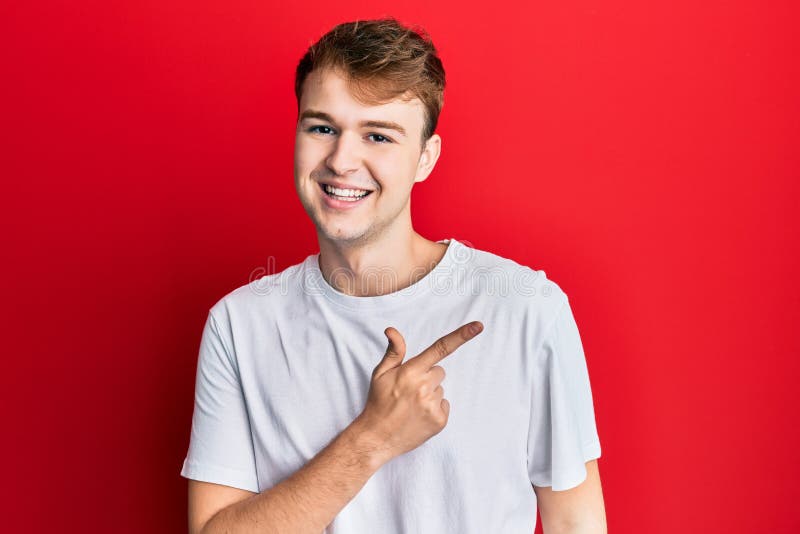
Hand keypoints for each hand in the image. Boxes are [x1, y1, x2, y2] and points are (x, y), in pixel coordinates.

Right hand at [354, 321, 483, 461]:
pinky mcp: (440, 421)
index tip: (478, 326)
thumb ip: (394, 351)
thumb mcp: (381, 373)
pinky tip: (419, 415)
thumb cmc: (378, 403)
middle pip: (439, 371)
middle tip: (409, 390)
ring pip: (440, 389)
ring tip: (411, 405)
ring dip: (429, 394)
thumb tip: (392, 330)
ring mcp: (433, 405)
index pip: (440, 348)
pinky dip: (434, 409)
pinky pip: (444, 404)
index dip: (461, 336)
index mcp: (410, 372)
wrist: (377, 438)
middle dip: (427, 377)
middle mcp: (424, 387)